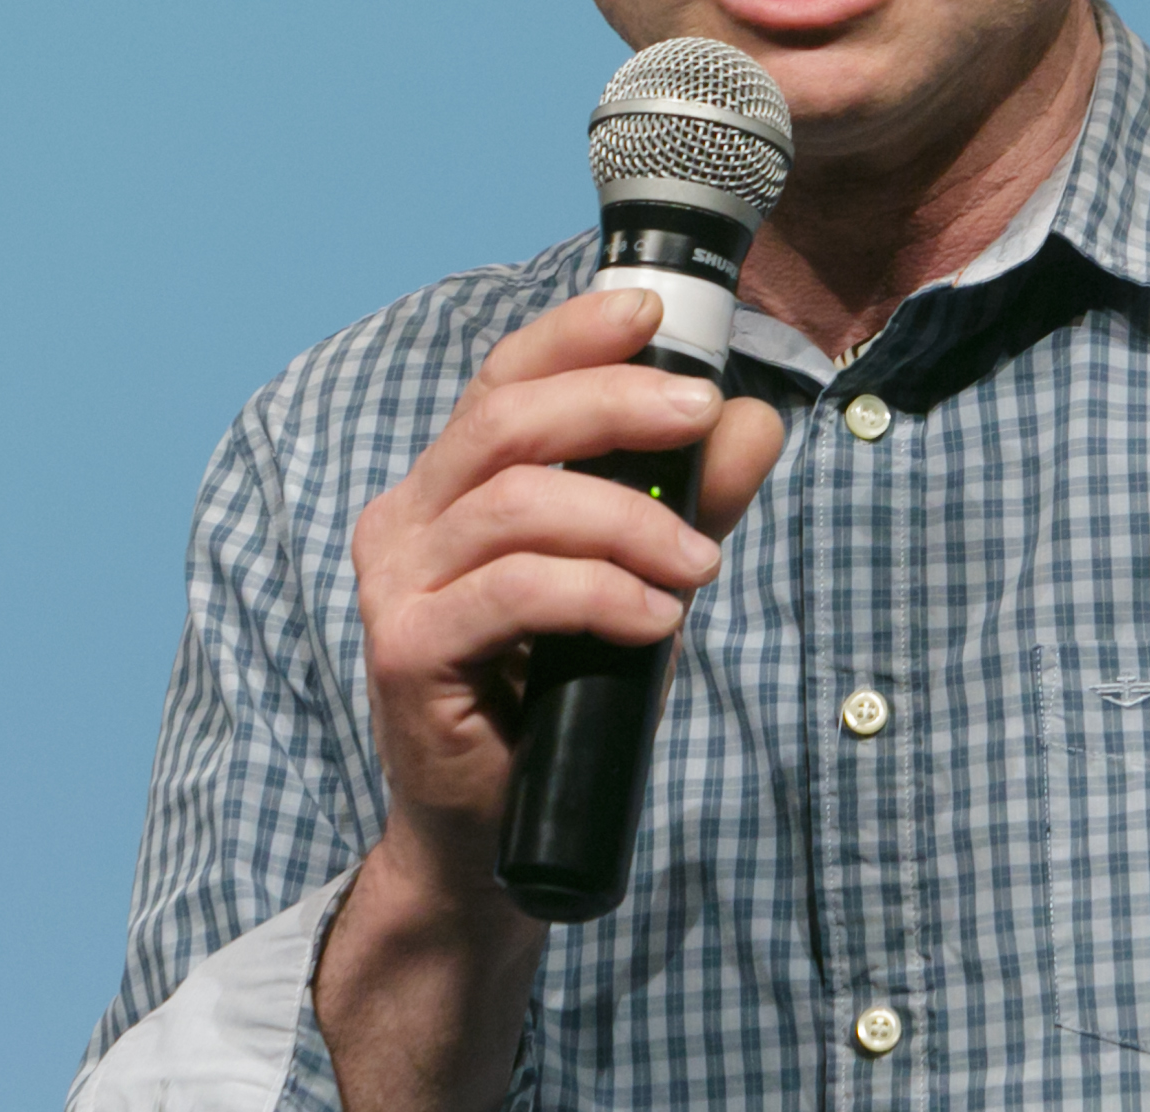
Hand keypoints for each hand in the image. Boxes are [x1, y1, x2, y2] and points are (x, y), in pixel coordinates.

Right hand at [347, 284, 789, 900]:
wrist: (493, 837)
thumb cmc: (557, 697)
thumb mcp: (640, 578)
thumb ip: (688, 498)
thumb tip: (754, 418)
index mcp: (447, 486)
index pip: (501, 378)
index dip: (573, 334)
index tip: (653, 311)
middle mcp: (406, 520)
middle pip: (507, 421)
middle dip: (615, 403)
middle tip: (701, 416)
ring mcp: (396, 585)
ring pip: (517, 504)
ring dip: (628, 520)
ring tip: (699, 562)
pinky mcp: (405, 651)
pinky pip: (513, 592)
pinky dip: (598, 593)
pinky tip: (655, 619)